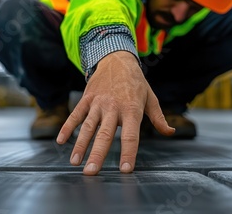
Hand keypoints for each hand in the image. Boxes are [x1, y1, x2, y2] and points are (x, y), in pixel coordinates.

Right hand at [56, 51, 174, 174]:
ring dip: (80, 145)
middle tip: (91, 172)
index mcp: (131, 110)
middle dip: (97, 154)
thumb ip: (158, 118)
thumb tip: (170, 132)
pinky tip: (61, 141)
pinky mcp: (87, 98)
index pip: (131, 136)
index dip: (128, 153)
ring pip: (88, 126)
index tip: (124, 169)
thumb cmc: (136, 82)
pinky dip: (67, 127)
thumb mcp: (150, 98)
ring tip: (75, 162)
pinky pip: (76, 114)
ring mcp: (98, 103)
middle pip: (105, 134)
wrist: (117, 59)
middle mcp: (114, 107)